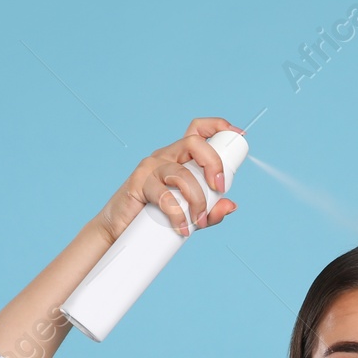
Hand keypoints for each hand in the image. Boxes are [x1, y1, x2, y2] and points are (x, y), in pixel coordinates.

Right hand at [89, 117, 245, 242]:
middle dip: (214, 163)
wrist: (119, 231)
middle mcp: (166, 156)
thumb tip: (231, 205)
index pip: (198, 130)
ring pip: (182, 173)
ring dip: (197, 200)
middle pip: (195, 142)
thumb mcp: (190, 215)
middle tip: (220, 188)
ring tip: (197, 222)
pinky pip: (165, 196)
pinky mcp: (138, 183)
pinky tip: (181, 228)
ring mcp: (151, 167)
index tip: (238, 135)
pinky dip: (178, 215)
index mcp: (180, 157)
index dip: (218, 126)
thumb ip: (211, 211)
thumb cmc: (155, 218)